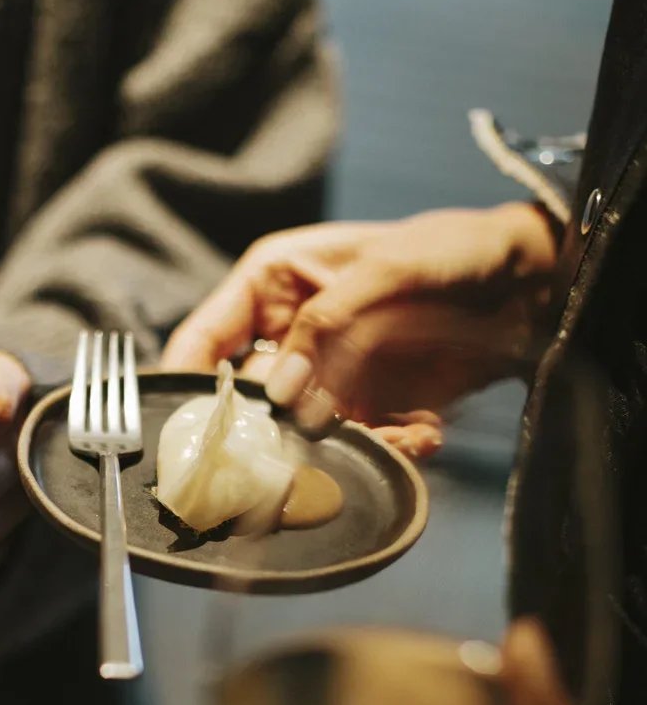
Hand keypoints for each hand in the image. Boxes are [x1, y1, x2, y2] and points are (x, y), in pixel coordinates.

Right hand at [161, 204, 558, 441]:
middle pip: (247, 403)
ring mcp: (326, 378)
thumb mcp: (387, 267)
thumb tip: (278, 393)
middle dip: (271, 434)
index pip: (203, 338)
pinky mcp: (365, 410)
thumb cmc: (451, 250)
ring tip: (397, 433)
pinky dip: (387, 449)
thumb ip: (327, 323)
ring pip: (301, 435)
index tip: (181, 432)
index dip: (181, 383)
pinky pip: (355, 446)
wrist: (524, 283)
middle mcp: (289, 336)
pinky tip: (425, 431)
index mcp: (272, 285)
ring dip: (339, 448)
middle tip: (300, 454)